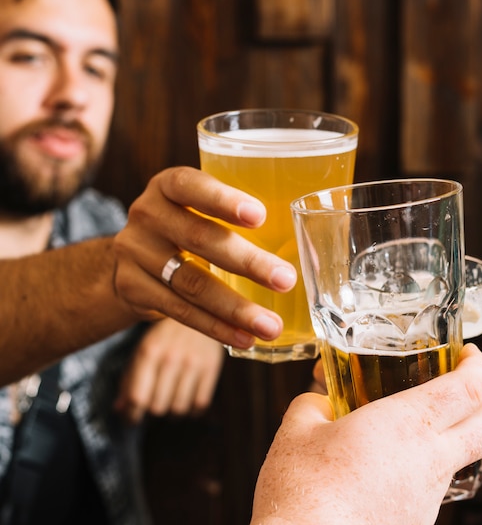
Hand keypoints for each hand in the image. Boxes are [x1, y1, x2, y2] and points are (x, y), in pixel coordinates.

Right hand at [113, 167, 296, 348]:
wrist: (130, 257)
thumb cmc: (186, 226)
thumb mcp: (198, 207)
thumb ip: (236, 216)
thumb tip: (309, 245)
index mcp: (167, 186)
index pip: (191, 185)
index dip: (223, 200)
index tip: (261, 216)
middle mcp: (147, 214)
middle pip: (199, 238)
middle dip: (247, 262)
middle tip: (286, 280)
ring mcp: (135, 252)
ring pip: (191, 283)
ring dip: (235, 308)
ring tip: (270, 326)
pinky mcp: (132, 288)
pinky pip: (179, 311)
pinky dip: (215, 327)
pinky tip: (244, 338)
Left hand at [114, 317, 224, 423]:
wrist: (200, 311)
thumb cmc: (167, 334)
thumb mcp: (143, 349)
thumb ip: (129, 379)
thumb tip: (120, 409)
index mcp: (149, 351)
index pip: (138, 397)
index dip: (132, 415)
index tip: (132, 419)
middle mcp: (171, 357)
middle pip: (157, 407)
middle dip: (152, 413)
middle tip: (152, 407)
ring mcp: (193, 363)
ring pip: (179, 409)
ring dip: (172, 413)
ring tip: (170, 403)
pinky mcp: (212, 367)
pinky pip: (200, 404)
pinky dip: (192, 409)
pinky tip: (187, 399)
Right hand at [218, 344, 481, 524]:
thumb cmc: (302, 493)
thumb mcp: (297, 430)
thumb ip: (314, 404)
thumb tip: (320, 401)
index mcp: (406, 426)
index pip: (467, 389)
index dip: (477, 366)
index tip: (469, 355)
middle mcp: (429, 463)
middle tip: (467, 386)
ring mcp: (428, 500)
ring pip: (462, 458)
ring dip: (452, 434)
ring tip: (408, 425)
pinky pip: (433, 486)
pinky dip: (422, 466)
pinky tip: (384, 466)